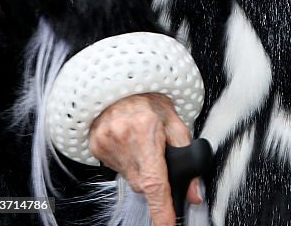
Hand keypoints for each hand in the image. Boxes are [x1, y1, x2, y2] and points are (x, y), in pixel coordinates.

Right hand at [89, 93, 201, 225]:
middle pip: (143, 182)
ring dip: (139, 168)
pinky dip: (125, 160)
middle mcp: (123, 138)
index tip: (166, 225)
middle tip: (156, 152)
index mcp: (145, 130)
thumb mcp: (175, 120)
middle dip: (154, 176)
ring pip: (130, 177)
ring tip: (140, 141)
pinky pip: (116, 167)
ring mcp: (105, 143)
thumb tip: (194, 191)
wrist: (119, 80)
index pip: (155, 181)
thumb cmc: (150, 97)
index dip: (161, 209)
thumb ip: (187, 155)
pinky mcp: (95, 146)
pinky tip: (127, 141)